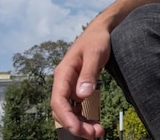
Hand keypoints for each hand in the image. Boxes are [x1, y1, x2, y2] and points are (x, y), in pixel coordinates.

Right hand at [51, 24, 110, 138]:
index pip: (58, 102)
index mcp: (63, 74)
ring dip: (80, 124)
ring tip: (98, 132)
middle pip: (62, 111)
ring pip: (69, 112)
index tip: (79, 130)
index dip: (67, 118)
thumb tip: (82, 95)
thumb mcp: (96, 53)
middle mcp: (63, 82)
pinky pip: (76, 108)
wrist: (101, 31)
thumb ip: (89, 73)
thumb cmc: (97, 40)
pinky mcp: (77, 87)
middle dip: (76, 125)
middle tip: (95, 134)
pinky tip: (94, 123)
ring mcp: (69, 86)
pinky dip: (83, 117)